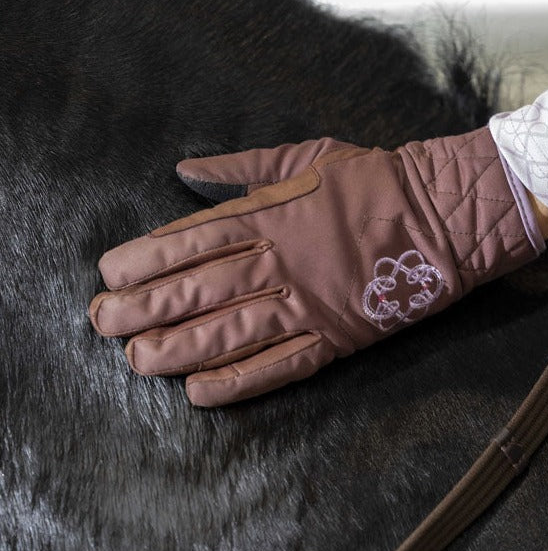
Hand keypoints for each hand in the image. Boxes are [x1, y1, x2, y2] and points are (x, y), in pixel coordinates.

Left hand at [89, 128, 536, 406]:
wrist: (441, 215)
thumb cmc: (371, 180)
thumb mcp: (304, 157)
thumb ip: (241, 170)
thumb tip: (184, 170)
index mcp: (271, 213)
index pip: (192, 239)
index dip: (145, 258)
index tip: (109, 273)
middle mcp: (281, 261)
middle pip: (199, 289)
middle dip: (145, 307)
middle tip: (103, 323)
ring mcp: (308, 303)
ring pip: (231, 332)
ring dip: (178, 348)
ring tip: (136, 361)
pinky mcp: (336, 337)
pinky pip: (281, 364)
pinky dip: (240, 382)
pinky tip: (199, 394)